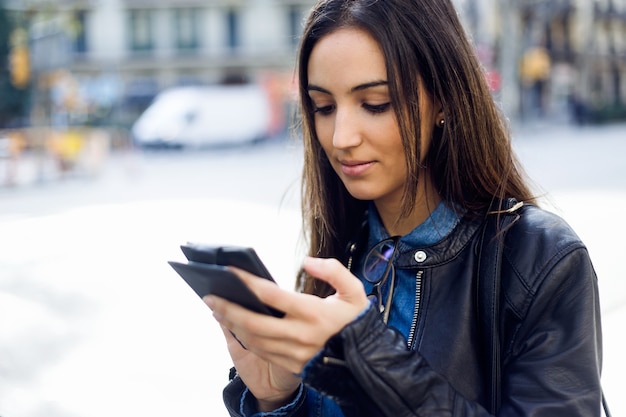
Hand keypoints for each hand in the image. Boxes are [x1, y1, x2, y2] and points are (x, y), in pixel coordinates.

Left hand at [204, 256, 368, 409]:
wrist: (366, 360)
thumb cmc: (356, 321)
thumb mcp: (354, 290)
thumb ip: (333, 270)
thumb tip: (308, 262)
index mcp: (313, 312)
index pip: (272, 295)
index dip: (248, 282)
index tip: (231, 271)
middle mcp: (300, 334)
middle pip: (254, 321)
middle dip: (227, 307)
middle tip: (209, 295)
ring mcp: (294, 352)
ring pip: (253, 339)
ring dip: (231, 323)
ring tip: (216, 308)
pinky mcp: (291, 364)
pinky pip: (261, 351)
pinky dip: (243, 338)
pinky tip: (234, 326)